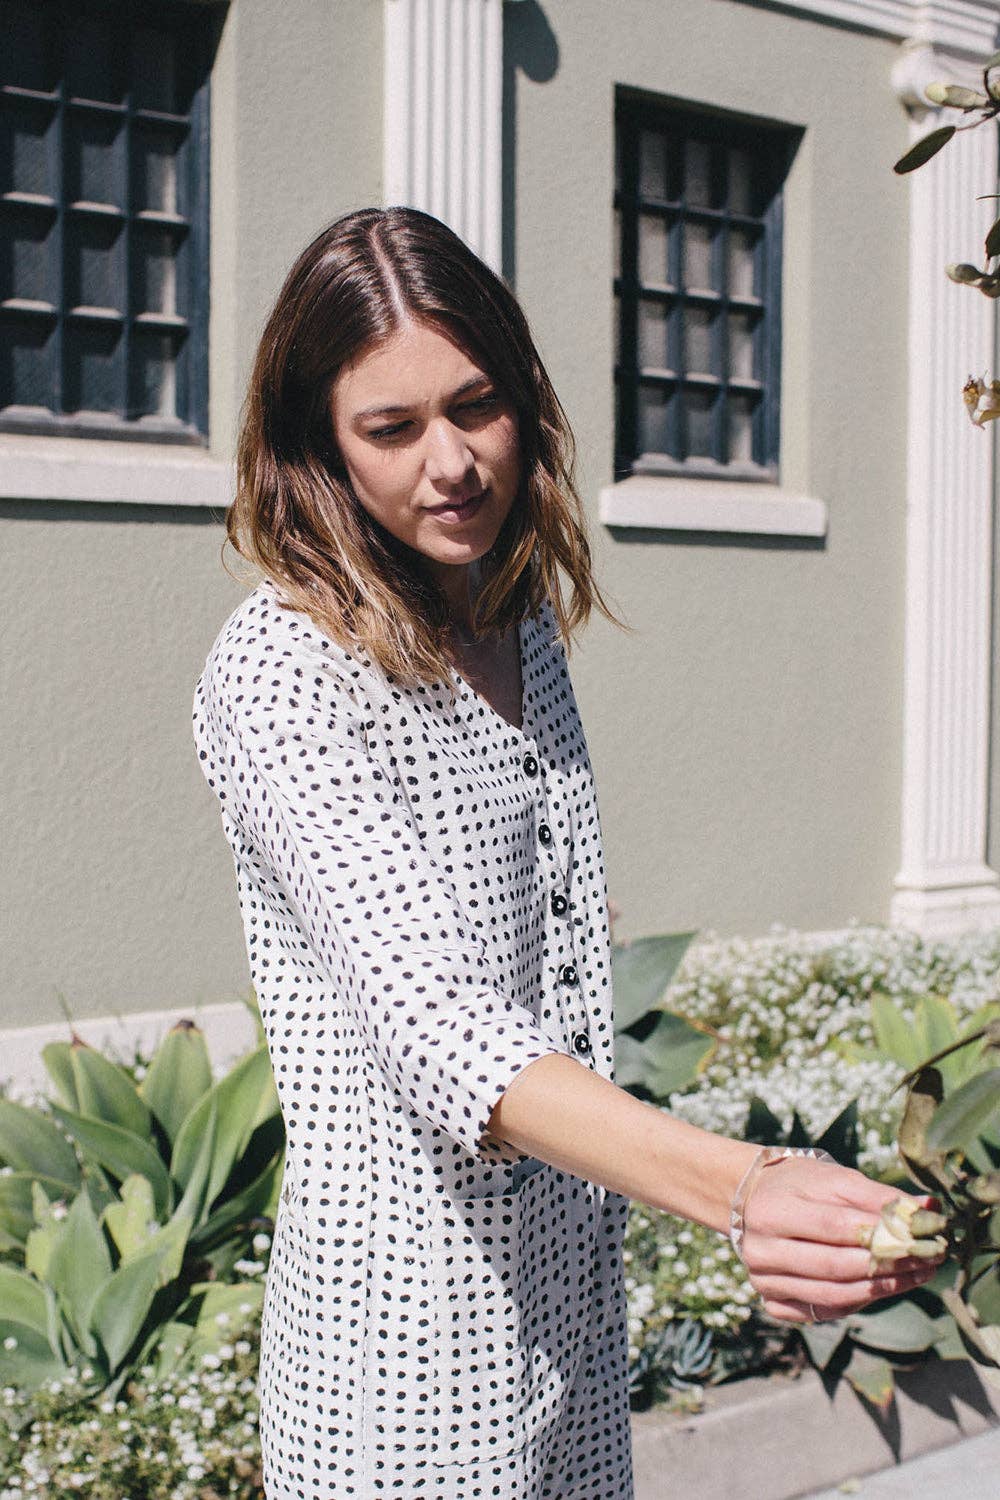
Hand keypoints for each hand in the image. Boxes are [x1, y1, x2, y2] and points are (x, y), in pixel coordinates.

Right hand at [741, 1155, 944, 1322]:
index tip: (920, 1236)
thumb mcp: (830, 1178)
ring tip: (915, 1276)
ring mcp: (764, 1281)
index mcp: (772, 1210)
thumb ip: (876, 1196)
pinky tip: (880, 1288)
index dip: (880, 1234)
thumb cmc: (795, 1185)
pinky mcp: (771, 1302)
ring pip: (833, 1295)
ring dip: (881, 1289)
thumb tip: (927, 1210)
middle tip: (927, 1261)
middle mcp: (761, 1249)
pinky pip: (822, 1311)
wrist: (746, 1200)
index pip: (833, 1227)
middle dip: (888, 1266)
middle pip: (835, 1266)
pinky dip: (856, 1303)